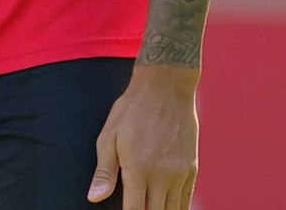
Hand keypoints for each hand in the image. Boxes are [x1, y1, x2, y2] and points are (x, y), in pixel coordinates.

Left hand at [89, 64, 198, 209]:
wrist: (166, 87)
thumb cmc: (131, 110)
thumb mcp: (109, 137)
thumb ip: (104, 171)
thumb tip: (94, 197)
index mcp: (138, 169)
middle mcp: (162, 175)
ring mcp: (180, 173)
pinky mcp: (191, 168)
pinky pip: (186, 199)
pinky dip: (178, 209)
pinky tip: (168, 209)